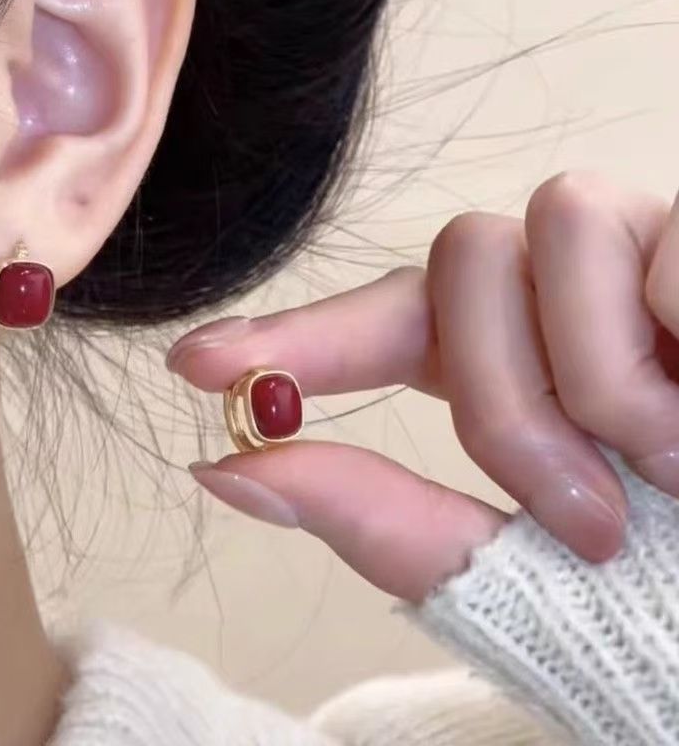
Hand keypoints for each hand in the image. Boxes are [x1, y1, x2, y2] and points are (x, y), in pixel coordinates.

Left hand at [167, 172, 678, 602]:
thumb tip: (222, 465)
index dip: (297, 334)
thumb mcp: (511, 572)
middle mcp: (569, 296)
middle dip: (500, 395)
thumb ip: (374, 516)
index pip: (388, 320)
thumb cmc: (666, 604)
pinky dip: (678, 339)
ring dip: (592, 373)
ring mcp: (650, 254)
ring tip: (674, 462)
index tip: (197, 363)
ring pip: (546, 224)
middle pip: (460, 260)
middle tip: (580, 513)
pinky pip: (661, 238)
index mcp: (517, 368)